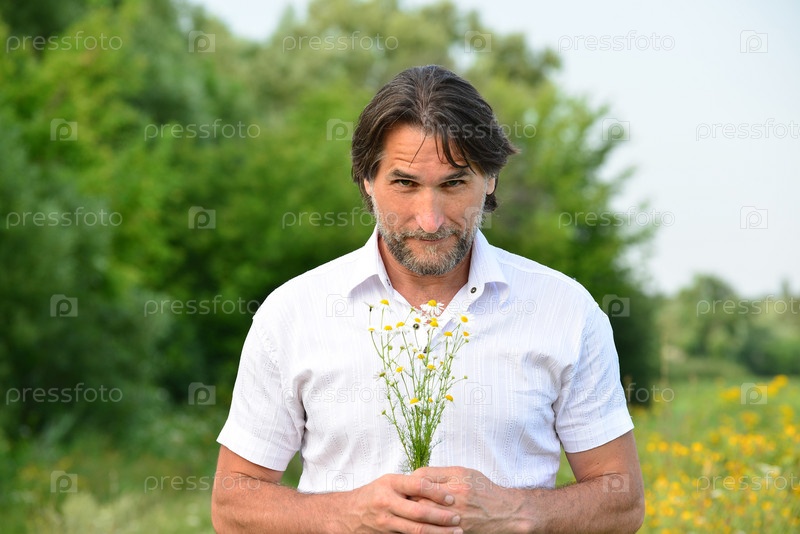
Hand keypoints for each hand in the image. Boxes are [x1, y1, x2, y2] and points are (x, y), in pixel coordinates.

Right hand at [342, 472, 463, 532]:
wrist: (346, 514)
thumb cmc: (373, 494)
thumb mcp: (388, 482)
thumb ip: (410, 484)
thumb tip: (439, 486)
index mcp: (390, 484)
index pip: (418, 485)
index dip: (438, 492)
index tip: (452, 498)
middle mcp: (386, 502)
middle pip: (420, 512)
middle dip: (442, 517)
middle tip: (458, 518)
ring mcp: (385, 522)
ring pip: (416, 531)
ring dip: (439, 533)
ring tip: (456, 532)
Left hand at [411, 467, 523, 533]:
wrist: (507, 512)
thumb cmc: (484, 490)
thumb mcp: (465, 473)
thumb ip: (441, 474)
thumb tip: (416, 476)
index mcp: (457, 477)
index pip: (422, 477)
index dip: (410, 481)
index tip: (407, 485)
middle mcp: (456, 495)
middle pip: (420, 496)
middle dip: (408, 499)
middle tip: (402, 501)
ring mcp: (457, 514)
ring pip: (424, 515)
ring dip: (413, 515)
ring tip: (407, 514)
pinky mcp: (458, 530)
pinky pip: (434, 530)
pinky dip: (425, 527)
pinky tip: (420, 525)